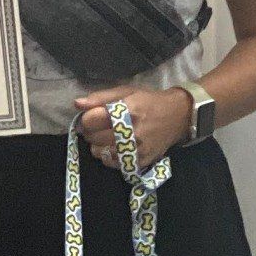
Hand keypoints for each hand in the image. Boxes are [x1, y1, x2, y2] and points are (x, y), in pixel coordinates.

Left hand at [74, 86, 190, 172]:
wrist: (179, 116)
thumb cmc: (149, 101)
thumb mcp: (127, 92)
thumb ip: (100, 97)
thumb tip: (77, 104)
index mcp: (127, 111)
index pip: (90, 121)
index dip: (86, 119)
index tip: (92, 117)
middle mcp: (132, 132)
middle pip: (92, 138)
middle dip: (91, 132)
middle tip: (99, 127)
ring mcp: (137, 149)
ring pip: (99, 153)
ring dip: (98, 145)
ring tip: (108, 137)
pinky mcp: (141, 161)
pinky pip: (112, 164)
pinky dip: (109, 156)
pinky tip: (116, 147)